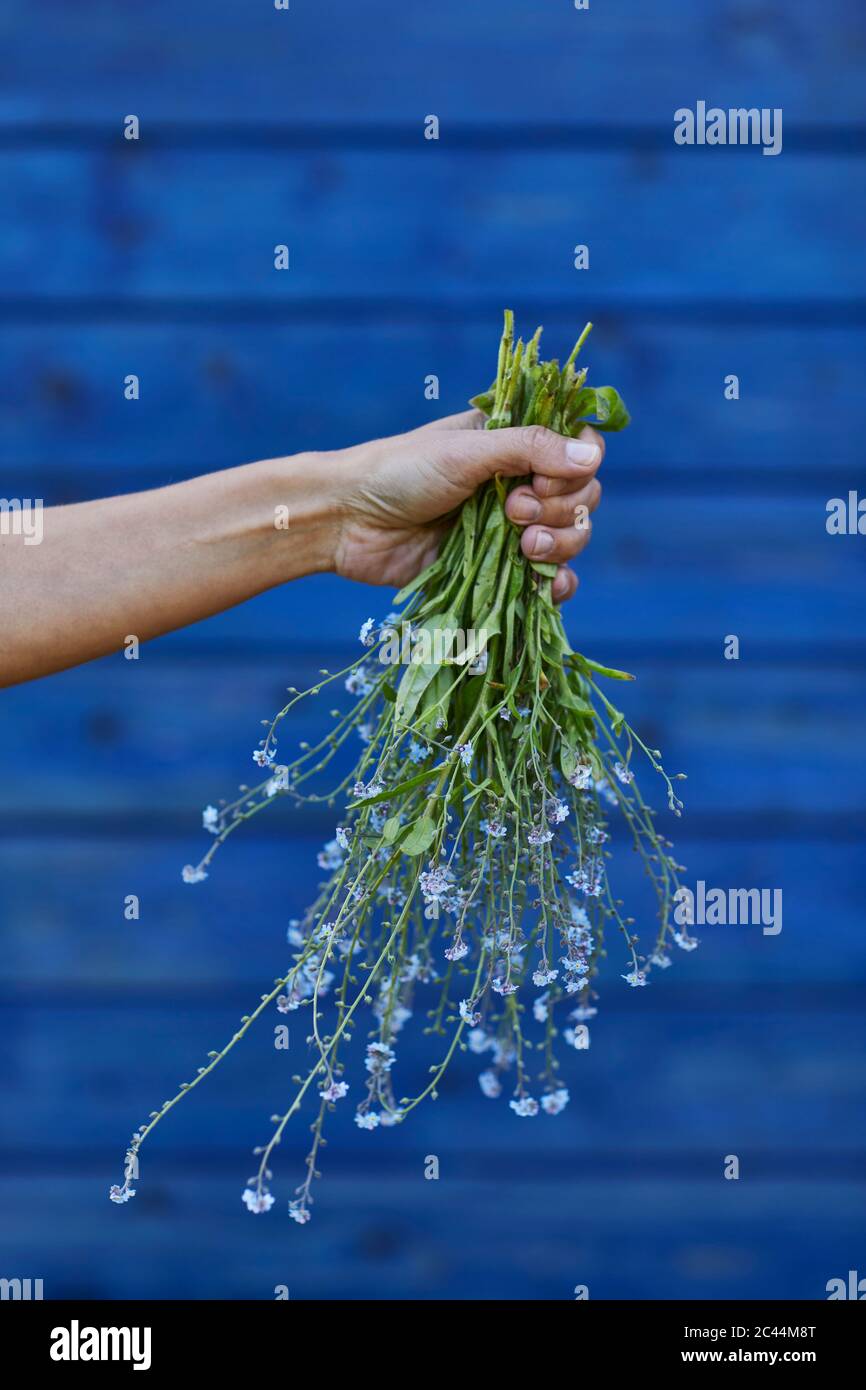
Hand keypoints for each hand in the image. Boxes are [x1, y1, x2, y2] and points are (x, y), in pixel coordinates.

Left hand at [330, 409, 604, 601]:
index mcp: (515, 442)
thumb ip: (530, 449)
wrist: (350, 523)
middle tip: (514, 511)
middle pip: (582, 497)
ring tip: (522, 545)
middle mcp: (520, 482)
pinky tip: (548, 585)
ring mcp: (511, 528)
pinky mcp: (498, 569)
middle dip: (560, 508)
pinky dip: (557, 584)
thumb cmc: (400, 472)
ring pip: (571, 538)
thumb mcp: (466, 452)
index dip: (575, 467)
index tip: (542, 477)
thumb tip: (594, 456)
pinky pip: (548, 580)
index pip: (580, 449)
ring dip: (560, 544)